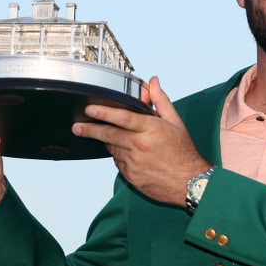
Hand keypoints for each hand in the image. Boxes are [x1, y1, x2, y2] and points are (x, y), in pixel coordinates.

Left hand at [72, 76, 210, 206]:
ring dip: (109, 142)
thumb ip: (161, 101)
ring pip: (112, 148)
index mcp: (151, 130)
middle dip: (90, 129)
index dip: (104, 112)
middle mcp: (140, 146)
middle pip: (109, 134)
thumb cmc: (183, 152)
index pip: (123, 117)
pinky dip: (118, 155)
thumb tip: (153, 83)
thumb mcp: (175, 123)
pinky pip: (117, 162)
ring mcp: (133, 162)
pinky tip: (126, 152)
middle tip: (77, 126)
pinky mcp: (131, 176)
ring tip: (108, 137)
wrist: (189, 183)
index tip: (90, 109)